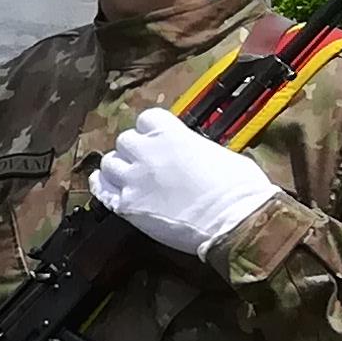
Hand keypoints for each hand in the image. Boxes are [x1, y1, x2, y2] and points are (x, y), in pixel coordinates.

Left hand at [91, 107, 278, 257]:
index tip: (156, 138)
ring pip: (109, 163)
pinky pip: (101, 191)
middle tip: (146, 162)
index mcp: (171, 135)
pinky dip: (102, 186)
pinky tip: (106, 186)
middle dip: (135, 150)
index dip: (151, 129)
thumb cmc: (239, 190)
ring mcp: (134, 180)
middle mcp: (147, 153)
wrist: (234, 222)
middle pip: (125, 140)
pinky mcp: (128, 206)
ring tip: (129, 177)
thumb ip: (196, 149)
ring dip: (118, 168)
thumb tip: (193, 154)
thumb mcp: (222, 154)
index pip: (146, 119)